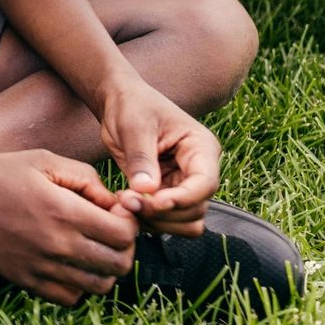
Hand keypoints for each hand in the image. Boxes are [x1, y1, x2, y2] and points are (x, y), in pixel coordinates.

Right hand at [0, 150, 137, 304]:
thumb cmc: (0, 173)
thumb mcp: (45, 160)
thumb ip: (86, 178)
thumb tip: (113, 202)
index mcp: (64, 211)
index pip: (124, 234)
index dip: (129, 222)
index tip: (116, 211)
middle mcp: (57, 245)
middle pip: (119, 264)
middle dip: (124, 246)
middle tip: (109, 231)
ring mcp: (42, 268)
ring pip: (99, 286)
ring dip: (105, 268)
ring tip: (92, 248)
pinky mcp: (27, 282)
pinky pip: (71, 298)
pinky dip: (80, 285)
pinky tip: (70, 263)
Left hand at [96, 78, 221, 235]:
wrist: (120, 103)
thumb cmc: (131, 106)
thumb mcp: (134, 127)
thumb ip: (142, 159)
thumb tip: (146, 190)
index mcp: (201, 147)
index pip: (205, 183)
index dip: (183, 198)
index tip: (154, 202)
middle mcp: (199, 170)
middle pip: (196, 208)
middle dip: (163, 212)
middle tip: (128, 202)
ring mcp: (184, 184)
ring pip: (185, 220)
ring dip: (157, 221)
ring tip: (125, 203)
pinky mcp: (167, 193)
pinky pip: (167, 219)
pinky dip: (149, 219)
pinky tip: (126, 203)